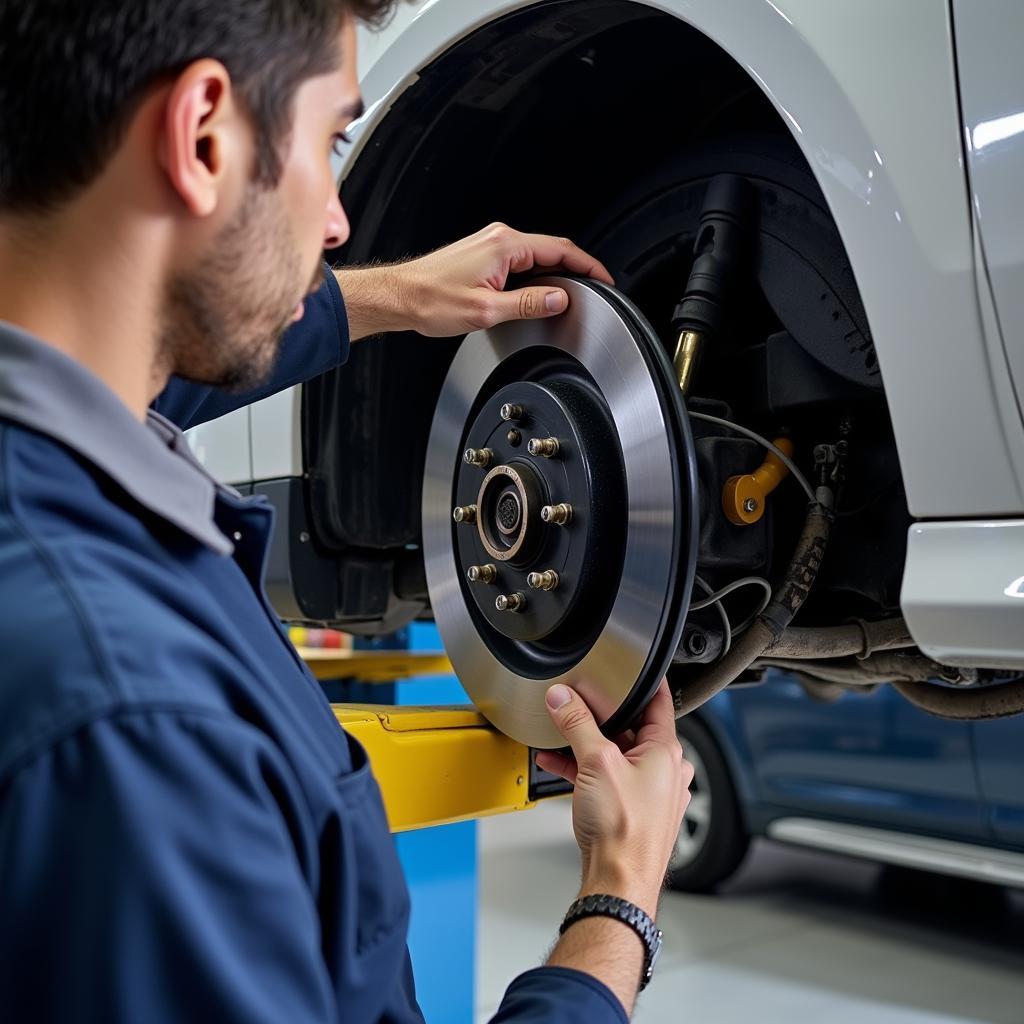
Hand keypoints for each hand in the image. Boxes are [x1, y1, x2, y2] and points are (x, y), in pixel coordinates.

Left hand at [336, 222, 613, 340]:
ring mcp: (490, 244)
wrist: (400, 297)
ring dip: (555, 272)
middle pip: (551, 250)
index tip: (604, 279)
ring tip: (571, 293)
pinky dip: (537, 273)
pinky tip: (539, 291)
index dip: (588, 266)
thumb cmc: (432, 300)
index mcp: (505, 246)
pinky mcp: (482, 254)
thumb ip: (527, 304)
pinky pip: (521, 259)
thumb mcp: (487, 310)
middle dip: (576, 269)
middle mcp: (498, 238)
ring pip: (536, 255)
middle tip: (594, 289)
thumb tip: (558, 300)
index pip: (560, 250)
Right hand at [535, 679, 691, 915]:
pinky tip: (559, 763)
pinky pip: (609, 777)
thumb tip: (564, 698)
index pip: (658, 702)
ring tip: (560, 733)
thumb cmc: (625, 832)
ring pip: (617, 754)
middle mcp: (665, 771)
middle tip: (578, 701)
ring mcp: (650, 792)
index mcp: (667, 752)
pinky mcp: (633, 810)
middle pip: (631, 728)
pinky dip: (586, 768)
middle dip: (601, 715)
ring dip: (588, 743)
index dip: (643, 682)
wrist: (619, 882)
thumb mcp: (596, 762)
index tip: (633, 667)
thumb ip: (577, 724)